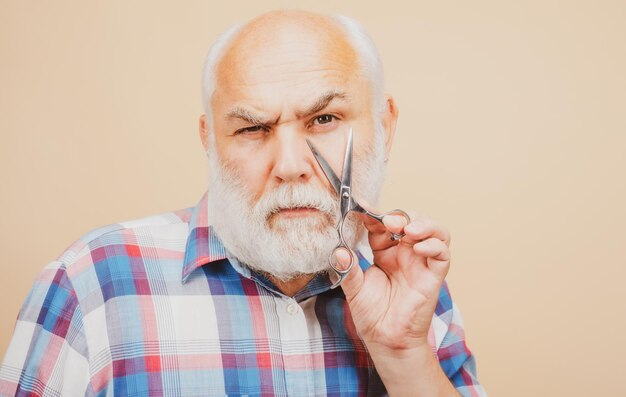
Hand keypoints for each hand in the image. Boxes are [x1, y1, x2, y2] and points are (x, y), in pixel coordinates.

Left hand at [336, 210, 451, 352]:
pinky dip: (433, 245)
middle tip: (388, 220)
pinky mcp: (434, 274)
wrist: (385, 339)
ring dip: (424, 223)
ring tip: (408, 229)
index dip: (373, 213)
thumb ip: (348, 268)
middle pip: (411, 220)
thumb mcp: (354, 287)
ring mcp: (421, 262)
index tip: (360, 206)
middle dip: (401, 215)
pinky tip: (417, 248)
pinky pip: (442, 253)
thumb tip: (338, 250)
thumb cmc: (372, 314)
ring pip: (434, 230)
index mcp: (385, 251)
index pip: (383, 224)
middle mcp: (405, 253)